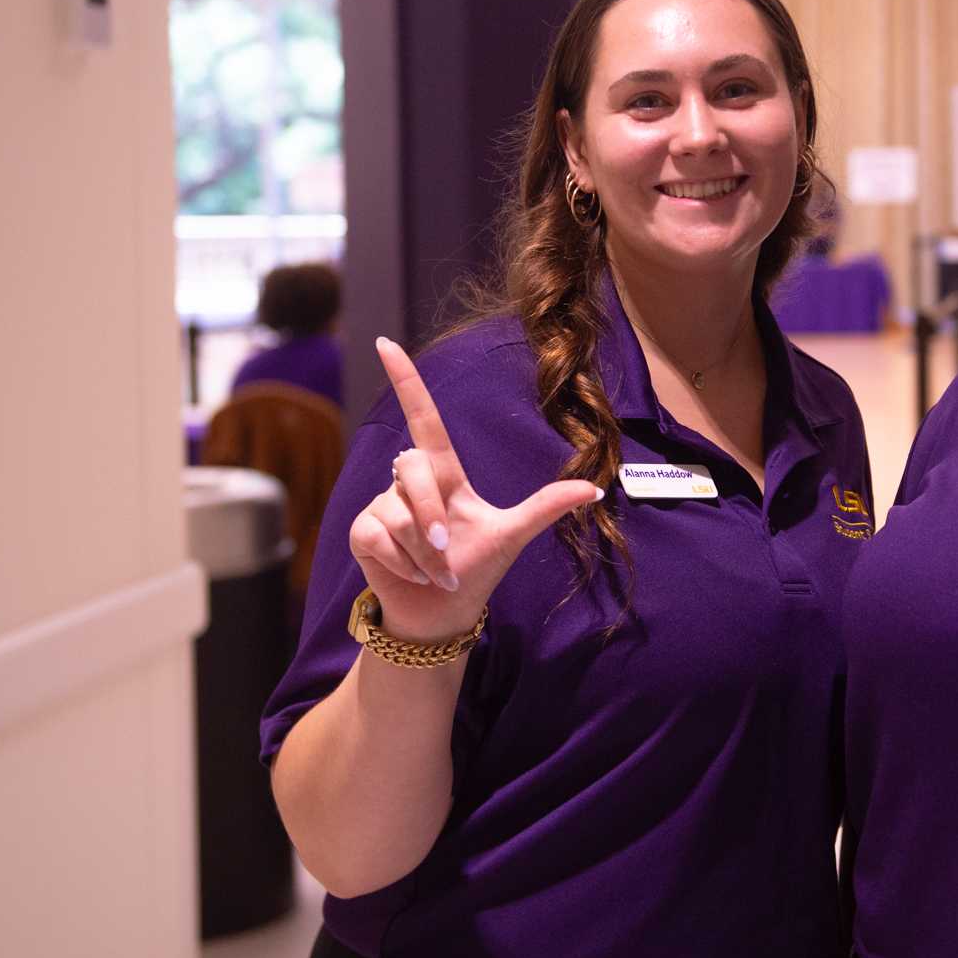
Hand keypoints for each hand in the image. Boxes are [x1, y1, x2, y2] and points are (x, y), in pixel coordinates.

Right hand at [347, 337, 601, 644]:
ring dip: (424, 552)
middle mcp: (409, 481)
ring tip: (435, 572)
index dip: (406, 381)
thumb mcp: (512, 534)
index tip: (387, 343)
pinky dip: (403, 563)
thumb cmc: (476, 569)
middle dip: (433, 516)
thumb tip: (595, 488)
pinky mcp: (362, 531)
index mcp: (445, 473)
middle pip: (413, 469)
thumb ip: (546, 506)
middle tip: (447, 551)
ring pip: (399, 512)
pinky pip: (380, 535)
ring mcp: (382, 504)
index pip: (424, 418)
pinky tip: (410, 576)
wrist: (443, 614)